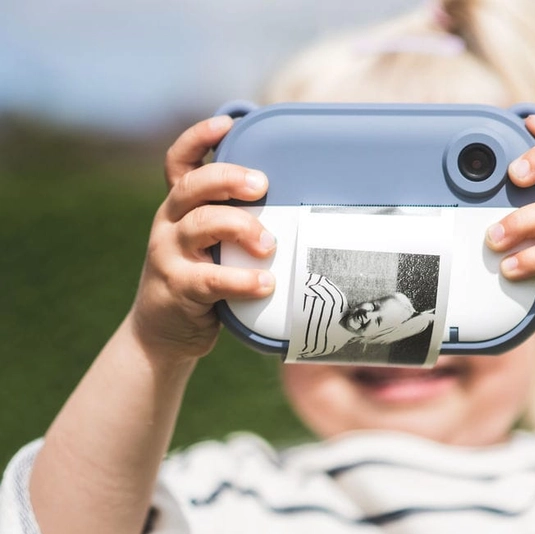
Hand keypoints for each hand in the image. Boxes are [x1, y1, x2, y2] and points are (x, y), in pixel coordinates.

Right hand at [130, 115, 276, 360]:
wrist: (162, 334)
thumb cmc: (203, 281)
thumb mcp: (213, 246)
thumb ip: (236, 223)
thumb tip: (297, 205)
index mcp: (179, 208)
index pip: (178, 163)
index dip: (197, 138)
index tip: (227, 124)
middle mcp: (169, 224)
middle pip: (191, 187)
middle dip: (227, 178)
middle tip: (261, 184)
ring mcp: (168, 255)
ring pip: (200, 225)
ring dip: (240, 227)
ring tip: (269, 244)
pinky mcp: (177, 289)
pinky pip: (210, 279)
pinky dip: (242, 280)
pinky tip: (266, 283)